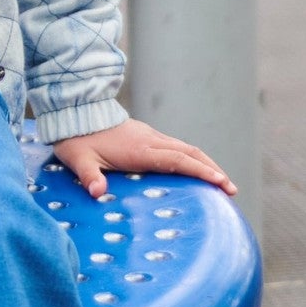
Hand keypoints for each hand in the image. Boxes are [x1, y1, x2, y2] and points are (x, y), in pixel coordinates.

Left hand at [53, 119, 236, 198]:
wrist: (74, 113)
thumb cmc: (76, 140)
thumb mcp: (78, 160)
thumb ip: (89, 177)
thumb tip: (97, 193)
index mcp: (139, 149)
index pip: (178, 160)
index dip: (201, 171)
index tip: (221, 183)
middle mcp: (150, 141)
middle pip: (191, 153)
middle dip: (213, 170)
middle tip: (231, 190)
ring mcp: (150, 136)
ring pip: (186, 149)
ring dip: (206, 164)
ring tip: (222, 182)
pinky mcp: (146, 136)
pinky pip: (176, 148)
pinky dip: (192, 159)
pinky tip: (195, 171)